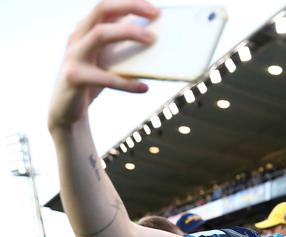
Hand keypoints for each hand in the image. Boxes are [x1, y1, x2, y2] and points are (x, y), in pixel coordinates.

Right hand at [48, 0, 158, 130]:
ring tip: (152, 39)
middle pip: (102, 10)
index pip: (106, 7)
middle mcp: (77, 37)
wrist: (66, 112)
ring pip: (100, 34)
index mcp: (85, 30)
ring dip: (128, 33)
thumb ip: (121, 49)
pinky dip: (127, 83)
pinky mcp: (74, 77)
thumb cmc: (93, 83)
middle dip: (130, 7)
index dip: (129, 3)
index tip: (155, 9)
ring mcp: (73, 55)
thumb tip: (154, 42)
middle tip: (156, 14)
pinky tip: (144, 88)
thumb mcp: (107, 62)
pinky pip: (105, 77)